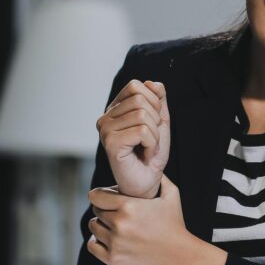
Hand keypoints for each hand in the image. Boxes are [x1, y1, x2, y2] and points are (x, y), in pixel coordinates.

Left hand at [86, 175, 226, 264]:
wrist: (181, 257)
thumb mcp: (172, 195)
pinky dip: (97, 241)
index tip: (108, 198)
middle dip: (105, 209)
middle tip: (117, 213)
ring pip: (93, 227)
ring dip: (101, 225)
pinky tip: (108, 239)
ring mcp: (115, 243)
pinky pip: (92, 246)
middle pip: (96, 211)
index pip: (96, 196)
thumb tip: (151, 167)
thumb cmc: (176, 225)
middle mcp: (119, 224)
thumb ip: (159, 178)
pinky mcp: (113, 259)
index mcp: (129, 206)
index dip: (101, 195)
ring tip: (114, 226)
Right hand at [97, 79, 169, 198]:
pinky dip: (152, 143)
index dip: (153, 102)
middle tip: (151, 139)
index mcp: (115, 109)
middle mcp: (106, 118)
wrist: (147, 181)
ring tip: (147, 147)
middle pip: (140, 98)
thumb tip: (153, 82)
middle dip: (155, 119)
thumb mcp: (159, 121)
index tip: (152, 124)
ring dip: (155, 134)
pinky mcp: (110, 142)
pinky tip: (144, 154)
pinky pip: (143, 130)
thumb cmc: (151, 153)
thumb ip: (158, 100)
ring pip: (142, 114)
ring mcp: (105, 130)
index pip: (136, 86)